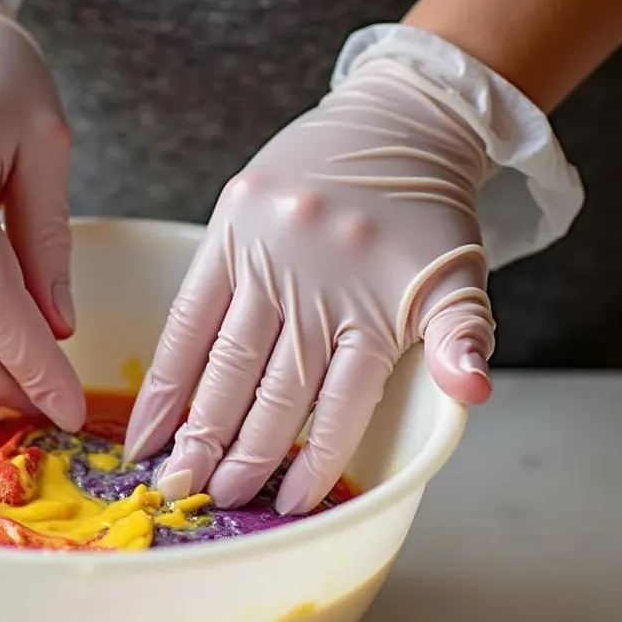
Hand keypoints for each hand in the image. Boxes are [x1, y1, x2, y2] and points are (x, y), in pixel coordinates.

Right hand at [125, 58, 495, 514]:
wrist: (398, 119)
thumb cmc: (424, 214)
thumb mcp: (460, 275)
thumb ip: (463, 338)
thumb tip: (472, 397)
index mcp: (377, 302)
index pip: (341, 402)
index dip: (313, 458)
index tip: (286, 502)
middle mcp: (319, 282)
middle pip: (273, 389)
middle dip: (239, 454)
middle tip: (208, 501)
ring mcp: (267, 256)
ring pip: (227, 360)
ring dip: (196, 424)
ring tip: (174, 475)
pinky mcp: (228, 232)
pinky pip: (189, 315)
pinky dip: (167, 372)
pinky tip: (149, 418)